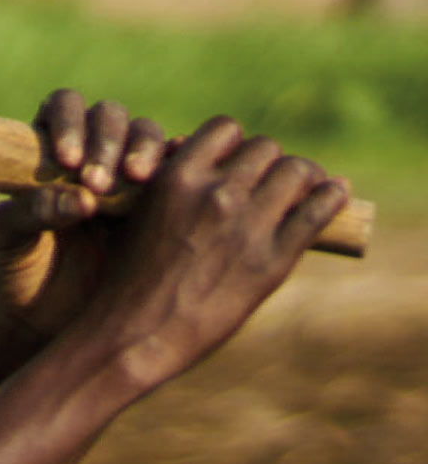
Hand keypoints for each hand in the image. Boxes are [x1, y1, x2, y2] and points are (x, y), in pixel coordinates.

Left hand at [0, 89, 166, 377]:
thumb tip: (79, 197)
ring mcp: (128, 178)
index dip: (69, 122)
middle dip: (110, 140)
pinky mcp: (160, 205)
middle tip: (101, 182)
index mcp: (47, 148)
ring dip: (146, 151)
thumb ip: (35, 210)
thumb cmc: (14, 268)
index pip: (64, 106)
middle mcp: (91, 154)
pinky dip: (186, 167)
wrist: (39, 320)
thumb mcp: (12, 237)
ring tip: (137, 182)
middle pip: (112, 118)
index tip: (67, 161)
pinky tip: (188, 180)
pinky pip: (181, 174)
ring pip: (148, 139)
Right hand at [71, 116, 347, 392]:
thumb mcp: (138, 215)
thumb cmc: (127, 277)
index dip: (235, 144)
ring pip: (297, 172)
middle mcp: (215, 193)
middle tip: (272, 180)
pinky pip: (318, 212)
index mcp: (177, 178)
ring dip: (304, 176)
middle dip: (270, 161)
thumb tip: (198, 157)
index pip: (226, 129)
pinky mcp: (273, 260)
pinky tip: (335, 194)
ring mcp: (247, 226)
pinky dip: (332, 197)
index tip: (238, 161)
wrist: (135, 334)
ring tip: (305, 187)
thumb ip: (174, 185)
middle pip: (266, 148)